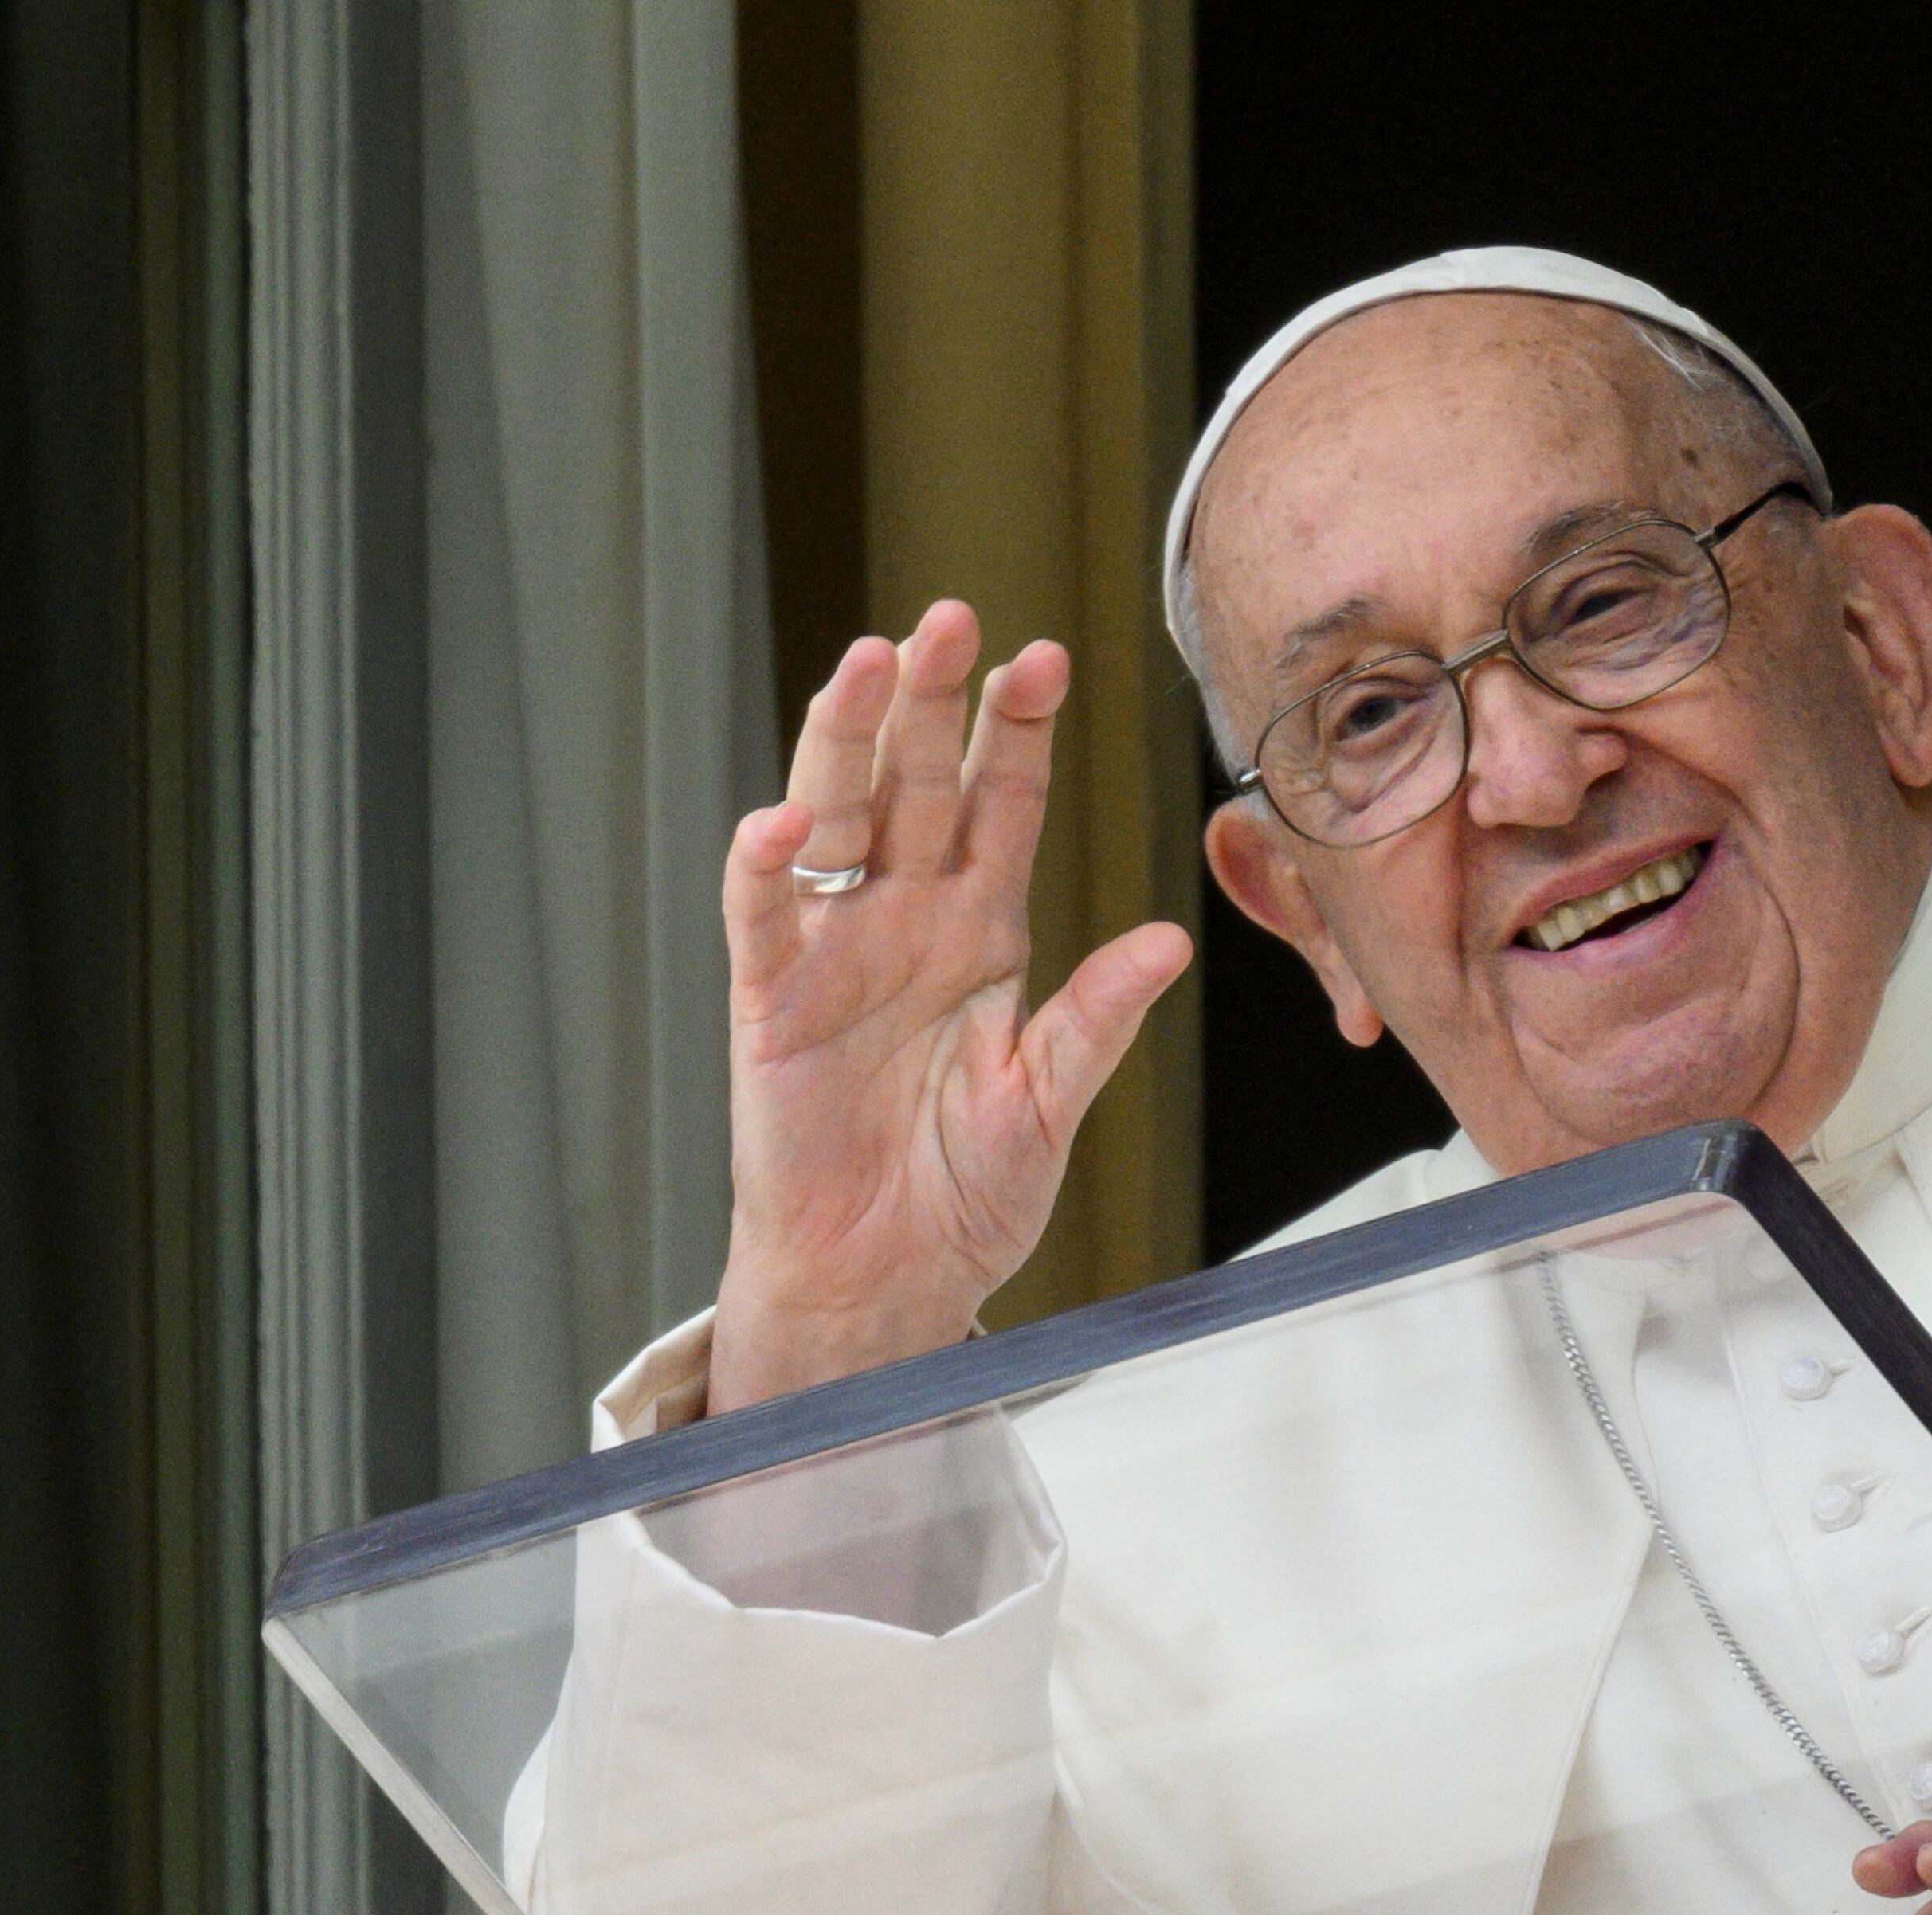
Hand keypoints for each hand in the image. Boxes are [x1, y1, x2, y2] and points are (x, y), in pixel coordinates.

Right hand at [704, 602, 1193, 1412]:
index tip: (1046, 660)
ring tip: (870, 663)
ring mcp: (835, 951)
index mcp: (981, 932)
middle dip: (936, 699)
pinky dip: (766, 866)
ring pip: (837, 816)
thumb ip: (1095, 1021)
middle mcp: (906, 920)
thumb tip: (1167, 943)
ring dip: (849, 739)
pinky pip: (764, 916)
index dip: (1019, 733)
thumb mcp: (1049, 1106)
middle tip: (955, 619)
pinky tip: (781, 818)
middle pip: (918, 782)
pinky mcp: (772, 1001)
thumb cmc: (962, 1197)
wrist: (884, 1279)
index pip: (1001, 804)